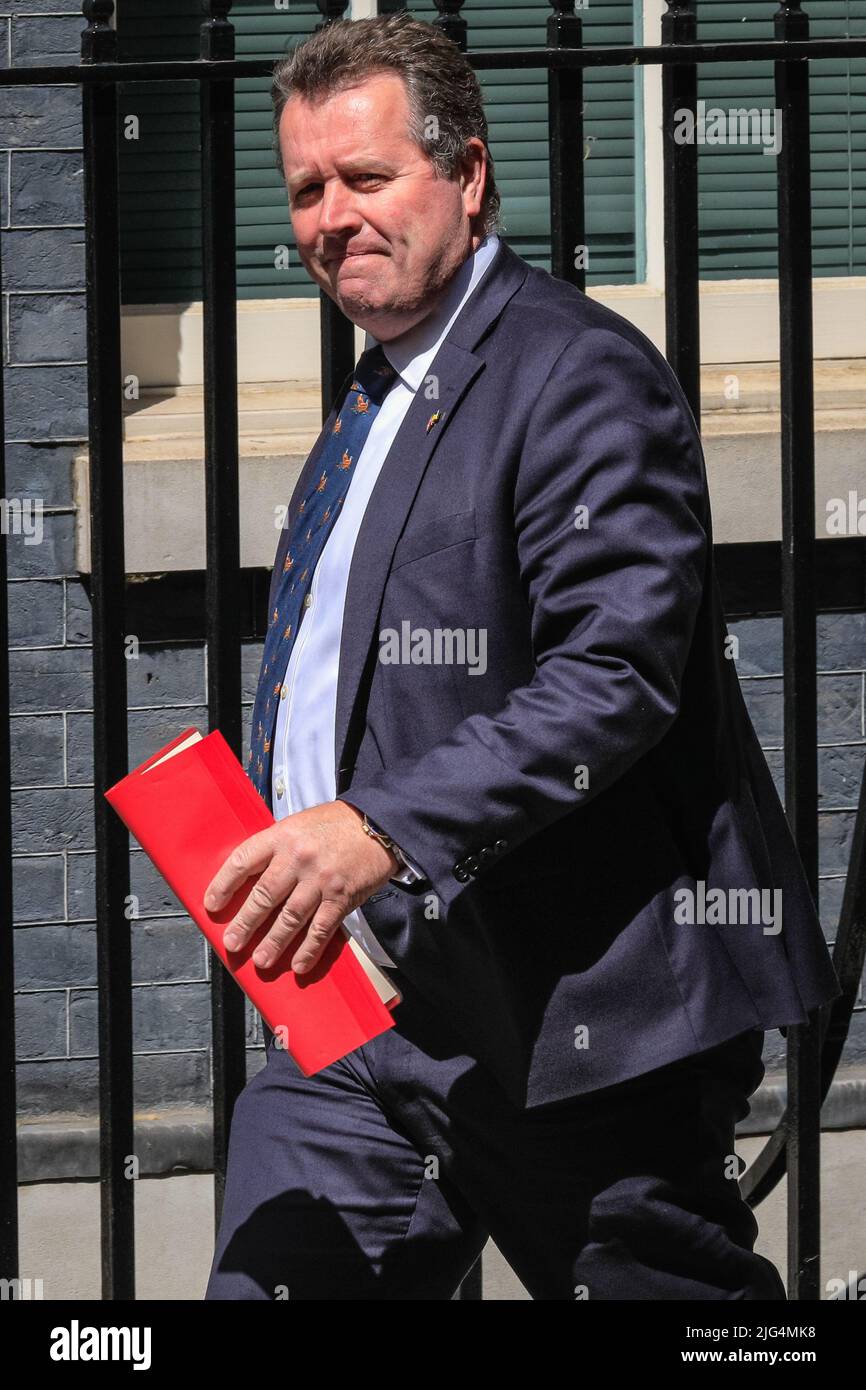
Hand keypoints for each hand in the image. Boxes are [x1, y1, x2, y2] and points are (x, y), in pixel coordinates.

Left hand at [203, 800, 398, 974]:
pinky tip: (298, 965)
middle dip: (245, 923)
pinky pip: (321, 929)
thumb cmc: (335, 825)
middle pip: (264, 895)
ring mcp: (321, 879)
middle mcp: (298, 858)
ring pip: (290, 918)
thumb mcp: (298, 825)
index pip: (243, 861)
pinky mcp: (342, 897)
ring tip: (260, 960)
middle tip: (232, 943)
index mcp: (282, 836)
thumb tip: (249, 880)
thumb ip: (276, 849)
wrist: (378, 824)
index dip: (223, 885)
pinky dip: (309, 950)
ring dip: (273, 943)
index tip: (212, 905)